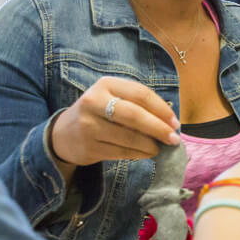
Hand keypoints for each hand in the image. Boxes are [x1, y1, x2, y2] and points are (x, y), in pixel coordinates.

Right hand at [50, 76, 179, 166]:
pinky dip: (138, 154)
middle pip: (134, 115)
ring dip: (150, 145)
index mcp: (105, 84)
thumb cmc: (98, 113)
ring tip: (159, 148)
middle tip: (174, 139)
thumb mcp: (112, 98)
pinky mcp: (89, 147)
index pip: (140, 94)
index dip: (161, 109)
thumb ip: (137, 104)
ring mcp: (89, 126)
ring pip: (129, 137)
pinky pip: (121, 152)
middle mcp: (94, 102)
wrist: (63, 133)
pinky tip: (146, 153)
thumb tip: (169, 121)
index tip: (175, 122)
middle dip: (158, 128)